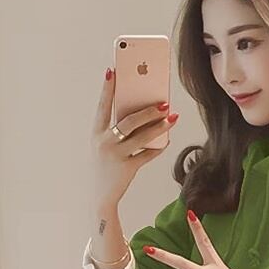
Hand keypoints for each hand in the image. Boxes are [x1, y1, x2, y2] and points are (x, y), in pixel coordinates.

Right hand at [90, 67, 178, 211]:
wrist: (99, 198)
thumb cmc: (105, 168)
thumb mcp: (105, 147)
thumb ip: (118, 132)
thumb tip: (143, 116)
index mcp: (96, 134)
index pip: (103, 106)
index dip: (108, 89)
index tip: (113, 71)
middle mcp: (104, 143)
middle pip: (128, 121)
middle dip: (147, 110)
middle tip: (164, 102)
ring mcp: (115, 156)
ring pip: (141, 137)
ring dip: (159, 126)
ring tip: (172, 117)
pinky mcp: (127, 169)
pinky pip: (147, 155)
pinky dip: (158, 147)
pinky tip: (168, 140)